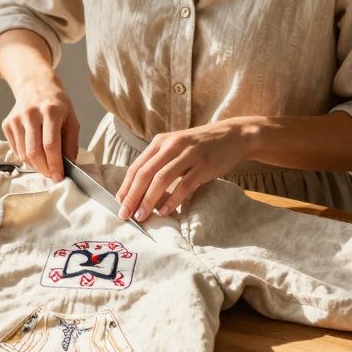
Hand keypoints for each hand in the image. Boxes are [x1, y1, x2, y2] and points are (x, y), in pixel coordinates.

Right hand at [2, 78, 79, 180]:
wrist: (34, 85)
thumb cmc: (56, 104)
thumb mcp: (71, 118)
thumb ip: (71, 142)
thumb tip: (69, 164)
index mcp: (50, 111)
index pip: (50, 145)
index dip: (54, 165)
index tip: (59, 177)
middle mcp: (31, 114)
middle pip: (34, 152)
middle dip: (44, 169)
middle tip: (51, 174)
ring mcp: (16, 119)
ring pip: (23, 154)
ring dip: (35, 165)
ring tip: (44, 162)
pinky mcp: (7, 124)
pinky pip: (16, 150)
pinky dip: (26, 156)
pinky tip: (34, 149)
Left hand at [114, 118, 254, 220]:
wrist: (233, 135)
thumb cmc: (200, 147)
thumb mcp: (175, 148)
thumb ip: (159, 164)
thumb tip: (138, 191)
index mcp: (160, 142)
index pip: (136, 167)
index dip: (126, 187)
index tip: (119, 205)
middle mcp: (171, 145)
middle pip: (145, 173)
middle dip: (132, 196)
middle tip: (125, 214)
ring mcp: (188, 154)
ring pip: (162, 179)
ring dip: (149, 200)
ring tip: (142, 216)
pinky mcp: (204, 165)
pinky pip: (184, 185)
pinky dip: (172, 200)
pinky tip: (165, 211)